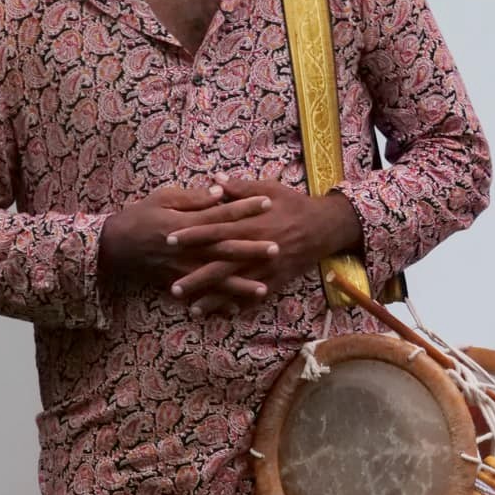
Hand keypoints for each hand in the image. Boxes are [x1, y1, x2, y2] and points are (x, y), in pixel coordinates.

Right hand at [99, 184, 278, 299]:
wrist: (115, 245)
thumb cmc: (142, 215)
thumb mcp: (165, 197)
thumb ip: (194, 198)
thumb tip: (221, 191)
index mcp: (186, 223)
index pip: (222, 214)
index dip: (245, 207)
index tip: (267, 202)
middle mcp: (187, 249)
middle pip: (225, 249)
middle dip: (251, 249)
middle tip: (277, 248)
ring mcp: (182, 269)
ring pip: (216, 279)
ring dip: (240, 285)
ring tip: (264, 289)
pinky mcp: (177, 282)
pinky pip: (201, 296)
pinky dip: (218, 304)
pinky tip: (237, 310)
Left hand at [166, 178, 362, 314]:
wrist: (325, 227)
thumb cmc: (293, 204)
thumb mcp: (268, 188)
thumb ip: (239, 188)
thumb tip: (214, 180)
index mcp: (250, 224)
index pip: (215, 230)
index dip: (192, 236)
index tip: (169, 240)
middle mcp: (255, 249)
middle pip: (220, 265)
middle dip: (196, 277)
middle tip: (172, 287)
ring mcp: (265, 268)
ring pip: (235, 286)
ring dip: (213, 298)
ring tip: (191, 309)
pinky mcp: (276, 280)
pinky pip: (254, 296)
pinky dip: (238, 305)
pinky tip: (222, 314)